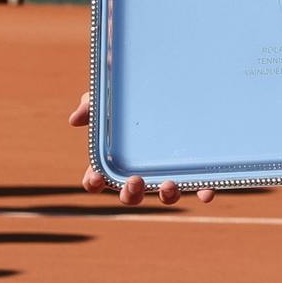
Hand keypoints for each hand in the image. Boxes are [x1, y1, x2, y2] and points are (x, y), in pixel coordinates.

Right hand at [70, 92, 212, 206]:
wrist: (176, 86)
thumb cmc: (135, 98)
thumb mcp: (112, 98)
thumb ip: (92, 105)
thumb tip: (75, 120)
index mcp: (116, 159)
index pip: (97, 179)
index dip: (94, 182)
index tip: (96, 177)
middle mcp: (142, 171)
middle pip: (131, 195)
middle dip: (131, 194)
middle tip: (135, 181)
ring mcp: (169, 172)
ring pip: (165, 196)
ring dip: (166, 196)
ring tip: (169, 184)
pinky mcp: (196, 169)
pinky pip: (200, 188)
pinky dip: (203, 193)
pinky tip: (206, 193)